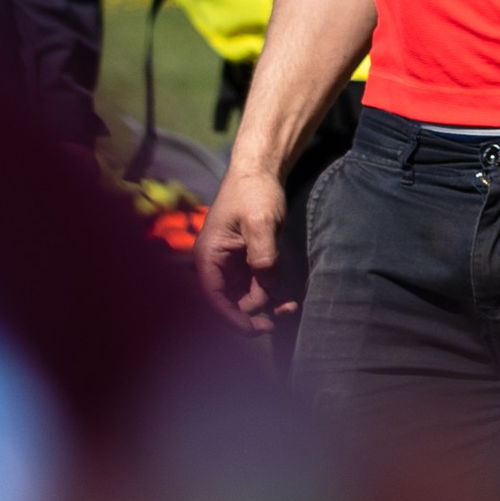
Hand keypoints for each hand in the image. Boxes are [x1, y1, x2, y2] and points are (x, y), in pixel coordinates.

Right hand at [197, 158, 290, 328]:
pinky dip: (270, 296)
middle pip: (228, 302)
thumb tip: (266, 289)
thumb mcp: (260, 223)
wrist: (260, 171)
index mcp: (208, 255)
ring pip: (243, 298)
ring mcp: (231, 264)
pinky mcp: (246, 262)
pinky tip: (288, 302)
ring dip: (264, 308)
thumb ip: (263, 256)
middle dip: (250, 315)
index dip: (231, 317)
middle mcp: (216, 264)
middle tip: (276, 324)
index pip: (213, 296)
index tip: (252, 329)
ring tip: (290, 309)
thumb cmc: (254, 192)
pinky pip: (255, 287)